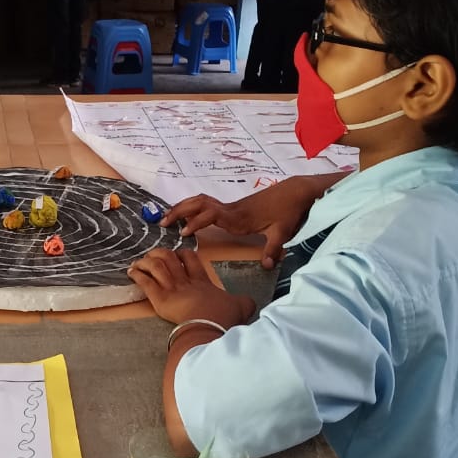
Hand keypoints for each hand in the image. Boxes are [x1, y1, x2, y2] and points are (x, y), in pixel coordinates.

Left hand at [128, 248, 253, 325]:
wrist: (211, 325)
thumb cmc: (224, 316)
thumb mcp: (242, 306)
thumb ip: (244, 301)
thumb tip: (250, 303)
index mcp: (202, 281)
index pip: (191, 259)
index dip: (183, 254)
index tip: (177, 254)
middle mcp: (185, 281)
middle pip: (170, 258)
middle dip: (160, 254)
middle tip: (153, 256)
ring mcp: (172, 289)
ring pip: (155, 267)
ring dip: (145, 262)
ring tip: (138, 263)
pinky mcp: (160, 299)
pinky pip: (145, 282)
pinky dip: (137, 275)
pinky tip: (131, 272)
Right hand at [162, 175, 342, 268]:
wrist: (295, 191)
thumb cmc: (288, 211)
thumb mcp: (283, 231)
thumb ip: (273, 248)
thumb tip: (267, 265)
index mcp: (238, 217)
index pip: (211, 215)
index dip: (196, 222)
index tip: (183, 233)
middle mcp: (230, 209)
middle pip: (199, 203)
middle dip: (179, 211)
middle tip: (162, 222)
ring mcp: (230, 207)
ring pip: (200, 201)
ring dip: (183, 207)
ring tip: (167, 218)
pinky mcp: (232, 207)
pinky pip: (206, 204)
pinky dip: (192, 208)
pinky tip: (186, 217)